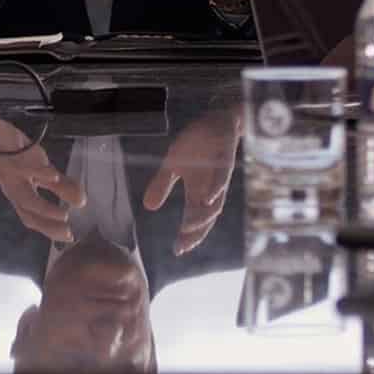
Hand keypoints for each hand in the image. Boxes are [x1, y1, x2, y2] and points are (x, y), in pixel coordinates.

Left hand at [0, 111, 85, 243]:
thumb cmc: (20, 155)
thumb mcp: (44, 171)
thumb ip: (62, 187)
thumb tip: (82, 203)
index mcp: (21, 194)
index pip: (33, 218)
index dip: (50, 229)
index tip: (69, 238)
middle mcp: (14, 188)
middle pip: (27, 213)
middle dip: (47, 225)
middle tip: (67, 231)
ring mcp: (10, 175)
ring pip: (23, 197)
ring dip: (44, 208)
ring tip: (64, 215)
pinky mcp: (8, 157)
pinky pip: (22, 167)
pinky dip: (38, 173)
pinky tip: (53, 176)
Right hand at [143, 107, 241, 255]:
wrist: (214, 123)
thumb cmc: (195, 146)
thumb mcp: (172, 165)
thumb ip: (161, 185)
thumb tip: (148, 207)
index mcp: (198, 191)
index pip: (193, 218)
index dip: (188, 235)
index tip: (177, 250)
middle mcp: (211, 189)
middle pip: (206, 217)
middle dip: (196, 233)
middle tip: (184, 245)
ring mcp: (219, 177)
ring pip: (215, 203)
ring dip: (204, 217)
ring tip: (191, 229)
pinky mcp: (225, 162)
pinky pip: (221, 178)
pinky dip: (216, 190)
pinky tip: (207, 198)